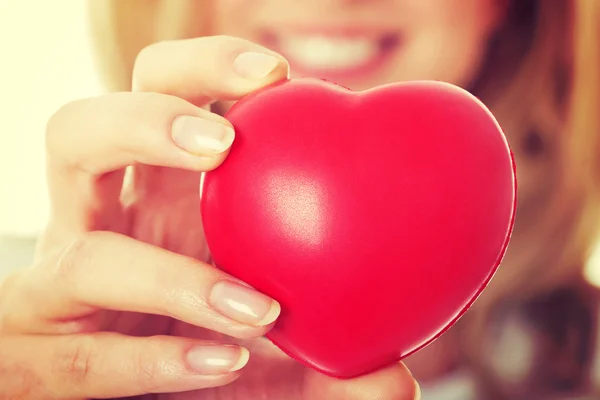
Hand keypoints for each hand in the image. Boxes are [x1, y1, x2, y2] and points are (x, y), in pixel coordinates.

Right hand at [0, 35, 418, 399]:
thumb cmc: (201, 353)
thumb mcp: (269, 349)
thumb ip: (329, 362)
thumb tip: (397, 380)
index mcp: (152, 194)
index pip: (157, 96)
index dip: (206, 70)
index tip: (278, 75)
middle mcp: (99, 226)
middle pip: (81, 133)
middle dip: (146, 120)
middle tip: (225, 143)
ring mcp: (62, 292)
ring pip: (77, 257)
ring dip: (160, 276)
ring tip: (252, 308)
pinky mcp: (38, 356)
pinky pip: (81, 356)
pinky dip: (154, 363)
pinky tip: (223, 366)